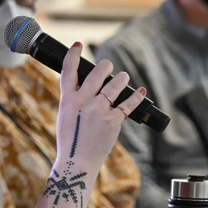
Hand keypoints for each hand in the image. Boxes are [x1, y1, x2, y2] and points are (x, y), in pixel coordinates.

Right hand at [56, 43, 145, 170]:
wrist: (77, 162)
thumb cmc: (70, 141)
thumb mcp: (65, 116)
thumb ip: (74, 100)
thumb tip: (86, 86)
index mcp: (67, 100)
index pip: (68, 71)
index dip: (73, 55)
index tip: (78, 45)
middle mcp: (82, 101)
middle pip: (97, 74)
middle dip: (106, 66)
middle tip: (109, 65)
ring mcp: (98, 110)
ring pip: (115, 85)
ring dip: (122, 79)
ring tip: (124, 77)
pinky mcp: (113, 121)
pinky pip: (128, 104)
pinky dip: (136, 97)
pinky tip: (141, 91)